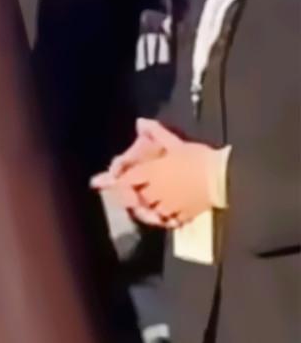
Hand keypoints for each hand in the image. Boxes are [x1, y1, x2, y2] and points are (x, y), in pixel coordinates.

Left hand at [95, 120, 218, 228]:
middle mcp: (157, 191)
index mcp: (153, 172)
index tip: (120, 181)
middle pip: (139, 198)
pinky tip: (171, 216)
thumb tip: (140, 122)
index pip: (128, 179)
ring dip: (152, 208)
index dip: (122, 181)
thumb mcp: (177, 143)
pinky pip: (172, 220)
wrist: (223, 177)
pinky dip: (169, 218)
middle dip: (137, 196)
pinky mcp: (185, 214)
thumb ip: (157, 133)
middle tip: (137, 194)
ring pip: (153, 211)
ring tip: (155, 205)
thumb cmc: (198, 158)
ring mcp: (170, 205)